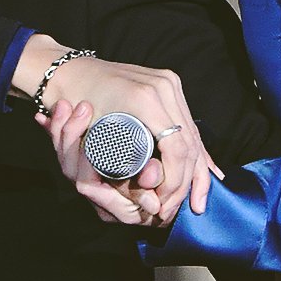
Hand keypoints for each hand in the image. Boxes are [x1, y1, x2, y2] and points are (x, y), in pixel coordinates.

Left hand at [39, 93, 219, 227]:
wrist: (71, 72)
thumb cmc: (76, 106)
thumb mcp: (95, 138)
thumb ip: (125, 168)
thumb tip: (151, 198)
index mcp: (146, 99)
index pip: (176, 149)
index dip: (174, 182)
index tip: (164, 205)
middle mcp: (164, 87)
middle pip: (189, 143)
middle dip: (186, 182)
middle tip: (177, 208)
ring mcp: (170, 83)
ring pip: (193, 134)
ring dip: (196, 170)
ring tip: (197, 200)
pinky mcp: (170, 84)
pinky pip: (188, 123)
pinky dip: (196, 151)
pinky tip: (210, 173)